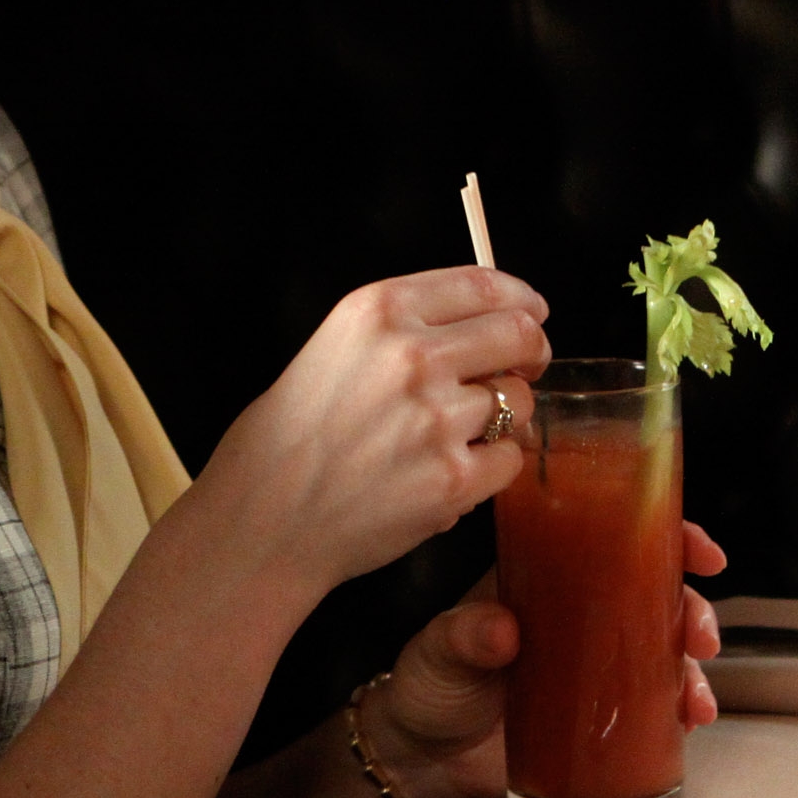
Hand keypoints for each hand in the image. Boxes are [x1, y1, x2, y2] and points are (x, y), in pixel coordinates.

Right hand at [198, 268, 551, 597]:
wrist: (265, 512)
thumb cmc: (294, 432)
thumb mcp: (337, 345)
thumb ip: (406, 328)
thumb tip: (492, 325)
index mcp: (380, 310)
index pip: (483, 284)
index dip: (520, 298)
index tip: (532, 310)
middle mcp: (412, 355)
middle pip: (518, 334)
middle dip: (532, 352)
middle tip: (524, 369)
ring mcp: (435, 418)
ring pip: (519, 402)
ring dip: (504, 417)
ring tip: (460, 435)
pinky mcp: (452, 477)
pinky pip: (510, 459)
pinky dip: (491, 467)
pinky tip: (451, 471)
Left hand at [365, 523, 732, 797]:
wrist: (426, 759)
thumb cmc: (430, 687)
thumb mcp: (440, 652)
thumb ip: (464, 636)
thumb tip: (501, 629)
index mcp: (541, 579)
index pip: (607, 538)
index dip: (659, 535)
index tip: (698, 550)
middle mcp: (576, 614)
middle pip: (653, 594)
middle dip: (691, 608)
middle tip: (700, 637)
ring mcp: (593, 665)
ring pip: (662, 650)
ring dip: (692, 668)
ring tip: (695, 699)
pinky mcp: (600, 714)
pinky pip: (653, 703)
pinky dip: (679, 710)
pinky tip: (687, 724)